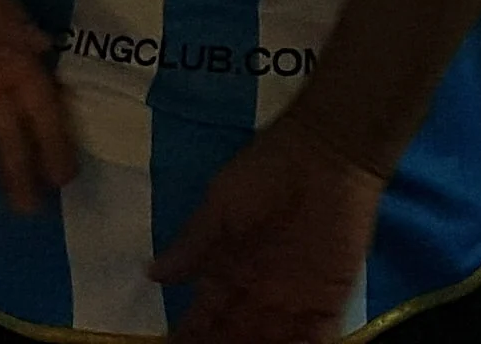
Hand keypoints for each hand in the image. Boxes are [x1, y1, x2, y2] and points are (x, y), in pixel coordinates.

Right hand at [148, 111, 389, 343]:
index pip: (204, 316)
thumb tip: (151, 274)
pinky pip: (319, 337)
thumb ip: (193, 244)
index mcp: (230, 271)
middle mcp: (258, 292)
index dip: (190, 336)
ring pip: (273, 343)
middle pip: (236, 337)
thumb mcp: (220, 205)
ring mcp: (294, 298)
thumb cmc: (266, 173)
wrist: (324, 155)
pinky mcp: (329, 299)